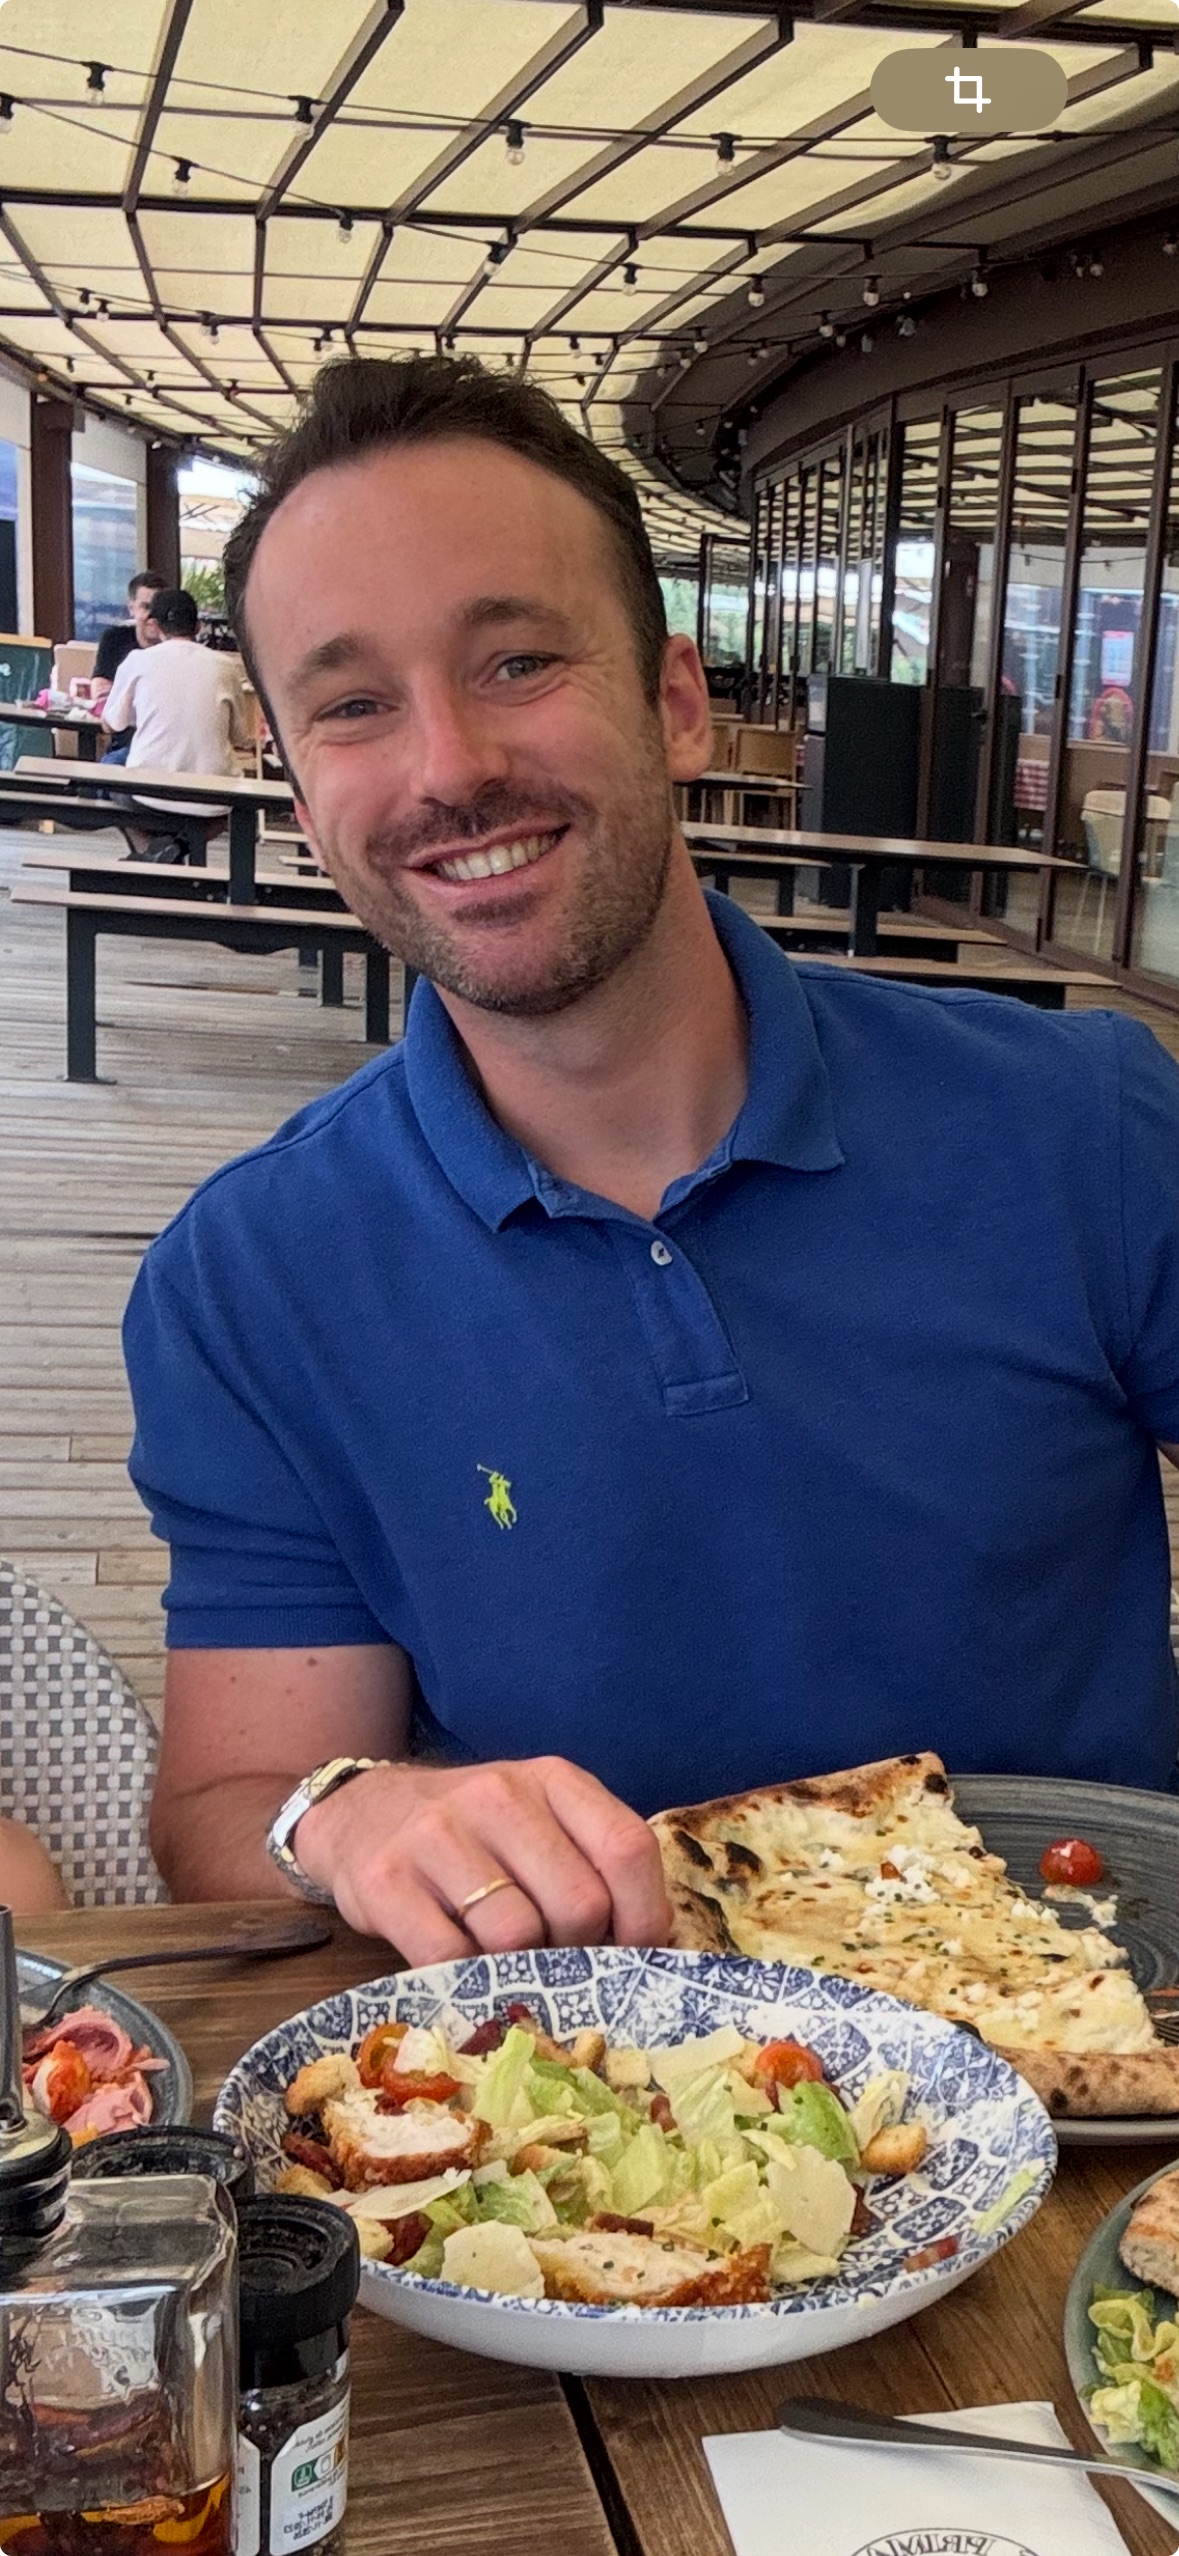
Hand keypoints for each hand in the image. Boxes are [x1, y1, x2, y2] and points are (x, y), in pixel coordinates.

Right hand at [294, 1755, 670, 1961]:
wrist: (360, 1815)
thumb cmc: (474, 1835)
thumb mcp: (540, 1823)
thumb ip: (592, 1866)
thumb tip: (650, 1950)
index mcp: (552, 1779)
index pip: (627, 1848)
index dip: (643, 1916)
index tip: (633, 1951)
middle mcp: (498, 1796)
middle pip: (578, 1904)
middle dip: (577, 1950)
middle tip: (556, 1958)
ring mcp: (437, 1834)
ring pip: (516, 1936)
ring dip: (520, 1968)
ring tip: (506, 1960)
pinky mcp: (386, 1880)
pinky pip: (450, 1957)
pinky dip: (466, 1980)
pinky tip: (463, 1967)